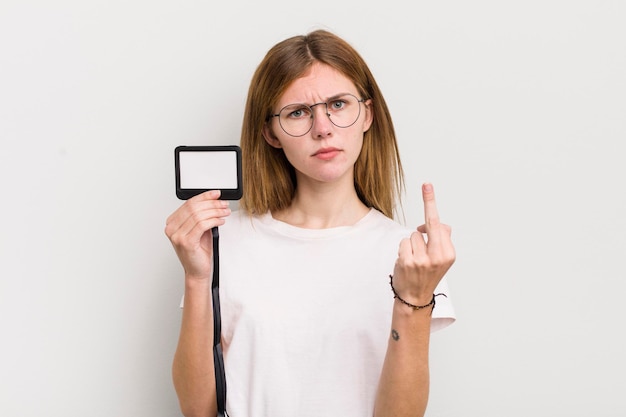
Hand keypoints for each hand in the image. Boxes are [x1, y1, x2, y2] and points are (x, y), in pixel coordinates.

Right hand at [164, 190, 230, 280]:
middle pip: (193, 208)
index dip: (204, 196)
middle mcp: (171, 228)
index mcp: (172, 223)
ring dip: (215, 211)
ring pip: (198, 215)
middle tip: (223, 204)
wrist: (197, 271)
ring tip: (225, 212)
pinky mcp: (186, 242)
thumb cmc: (198, 252)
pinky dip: (214, 220)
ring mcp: (177, 236)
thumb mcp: (200, 229)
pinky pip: (202, 225)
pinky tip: (220, 221)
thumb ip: (202, 215)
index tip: (216, 194)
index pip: (188, 203)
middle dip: (212, 203)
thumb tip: (214, 200)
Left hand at [392, 183, 454, 305]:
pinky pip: (403, 243)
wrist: (415, 297)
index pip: (440, 224)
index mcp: (448, 253)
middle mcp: (437, 256)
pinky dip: (404, 250)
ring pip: (413, 235)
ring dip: (412, 243)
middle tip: (427, 185)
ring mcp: (422, 259)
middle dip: (429, 203)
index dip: (431, 204)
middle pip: (429, 224)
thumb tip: (441, 224)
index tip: (427, 186)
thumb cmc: (427, 274)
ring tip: (414, 257)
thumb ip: (442, 240)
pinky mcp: (407, 262)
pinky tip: (407, 261)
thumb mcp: (441, 259)